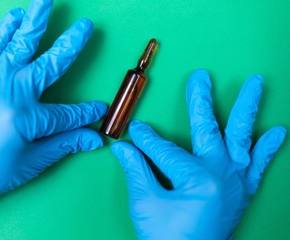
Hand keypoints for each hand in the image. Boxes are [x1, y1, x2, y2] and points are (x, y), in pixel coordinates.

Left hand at [0, 0, 105, 234]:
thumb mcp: (35, 161)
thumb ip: (67, 143)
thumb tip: (96, 138)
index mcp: (28, 117)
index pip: (68, 113)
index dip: (86, 112)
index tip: (99, 109)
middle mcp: (11, 92)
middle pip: (49, 64)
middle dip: (71, 44)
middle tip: (86, 25)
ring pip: (19, 44)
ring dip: (34, 20)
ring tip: (44, 0)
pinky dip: (4, 31)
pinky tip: (14, 16)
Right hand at [111, 69, 285, 239]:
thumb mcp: (147, 204)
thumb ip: (136, 170)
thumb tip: (123, 148)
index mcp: (198, 179)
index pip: (165, 150)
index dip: (147, 139)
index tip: (137, 131)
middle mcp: (222, 174)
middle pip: (208, 129)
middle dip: (200, 101)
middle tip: (200, 77)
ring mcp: (236, 181)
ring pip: (242, 137)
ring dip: (248, 109)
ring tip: (256, 84)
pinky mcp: (243, 191)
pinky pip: (259, 166)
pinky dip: (268, 149)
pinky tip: (277, 131)